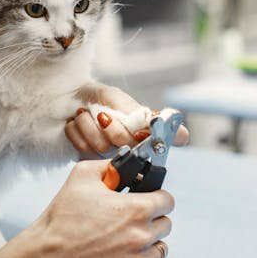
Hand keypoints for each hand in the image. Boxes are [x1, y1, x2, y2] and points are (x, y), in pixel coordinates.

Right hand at [0, 160, 173, 257]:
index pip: (167, 199)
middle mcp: (141, 234)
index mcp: (135, 208)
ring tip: (129, 230)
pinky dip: (143, 253)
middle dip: (152, 214)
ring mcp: (138, 256)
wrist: (49, 252)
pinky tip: (127, 245)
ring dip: (150, 235)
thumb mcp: (83, 175)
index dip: (157, 194)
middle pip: (165, 222)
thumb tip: (122, 164)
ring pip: (160, 244)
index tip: (148, 195)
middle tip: (134, 212)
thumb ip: (109, 165)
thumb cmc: (63, 218)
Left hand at [65, 84, 188, 153]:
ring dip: (88, 124)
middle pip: (124, 143)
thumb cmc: (102, 99)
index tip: (137, 131)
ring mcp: (107, 158)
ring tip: (85, 114)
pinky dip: (76, 130)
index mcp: (143, 135)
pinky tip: (76, 123)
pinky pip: (82, 149)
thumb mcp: (125, 102)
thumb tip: (185, 137)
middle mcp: (128, 150)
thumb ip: (147, 119)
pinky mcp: (87, 160)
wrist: (71, 97)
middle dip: (110, 125)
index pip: (158, 145)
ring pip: (101, 146)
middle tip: (101, 114)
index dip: (148, 138)